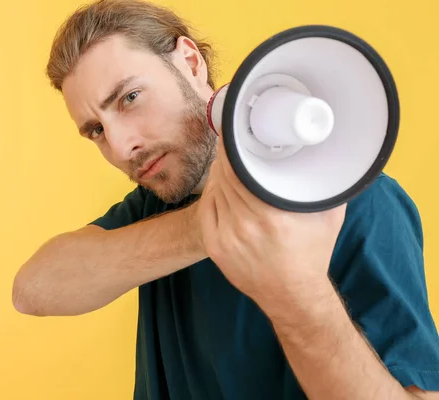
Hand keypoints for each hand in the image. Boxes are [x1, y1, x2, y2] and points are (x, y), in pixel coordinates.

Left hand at [196, 137, 346, 310]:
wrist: (292, 295)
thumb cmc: (312, 254)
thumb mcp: (327, 217)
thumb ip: (326, 186)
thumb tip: (327, 155)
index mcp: (271, 216)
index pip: (238, 170)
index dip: (233, 149)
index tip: (236, 135)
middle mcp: (245, 226)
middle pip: (224, 177)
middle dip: (226, 157)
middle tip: (232, 144)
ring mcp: (226, 237)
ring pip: (214, 191)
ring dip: (219, 174)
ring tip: (228, 163)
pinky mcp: (215, 247)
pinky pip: (207, 209)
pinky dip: (212, 193)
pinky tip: (220, 185)